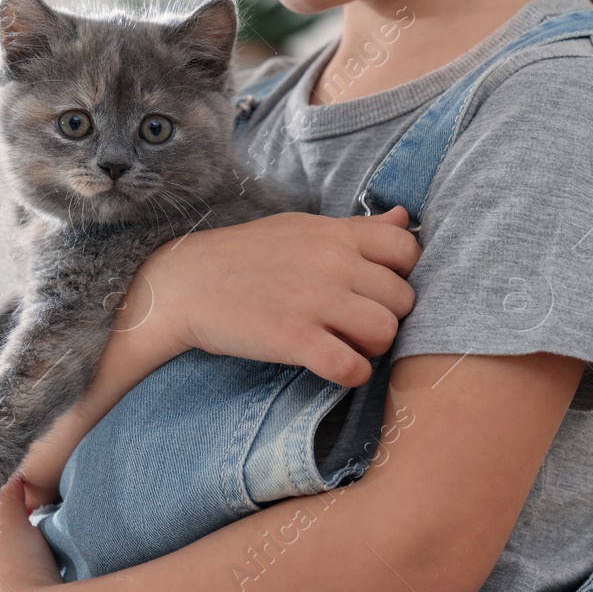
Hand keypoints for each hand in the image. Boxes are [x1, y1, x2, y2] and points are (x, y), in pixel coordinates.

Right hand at [144, 205, 419, 387]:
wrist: (185, 283)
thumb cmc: (247, 256)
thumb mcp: (303, 228)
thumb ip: (358, 228)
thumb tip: (404, 217)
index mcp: (335, 234)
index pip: (407, 249)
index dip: (401, 274)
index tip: (376, 288)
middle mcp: (333, 262)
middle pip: (402, 299)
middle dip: (387, 316)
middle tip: (356, 324)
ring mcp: (315, 300)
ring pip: (386, 333)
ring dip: (372, 347)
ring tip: (345, 345)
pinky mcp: (294, 338)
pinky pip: (352, 367)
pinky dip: (351, 374)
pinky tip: (332, 366)